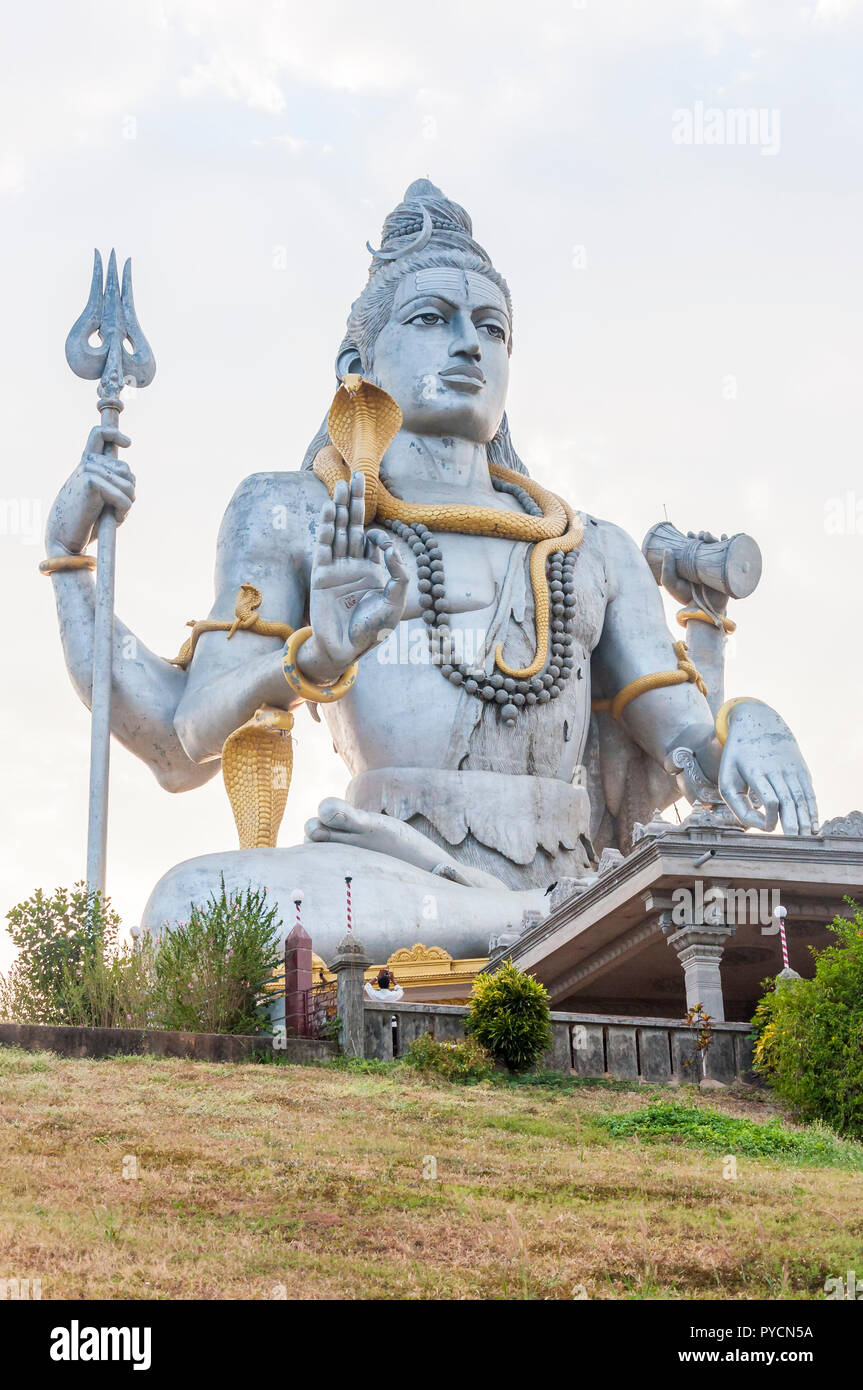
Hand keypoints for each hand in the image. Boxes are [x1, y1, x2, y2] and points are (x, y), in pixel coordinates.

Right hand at [45, 426, 134, 555]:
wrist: (65, 539)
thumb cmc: (87, 522)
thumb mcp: (104, 499)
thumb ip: (116, 483)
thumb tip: (130, 475)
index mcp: (87, 464)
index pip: (99, 435)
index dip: (115, 435)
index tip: (128, 444)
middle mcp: (87, 463)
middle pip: (127, 470)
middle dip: (129, 491)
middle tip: (117, 509)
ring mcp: (88, 470)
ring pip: (129, 484)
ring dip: (128, 503)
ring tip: (114, 514)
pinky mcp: (91, 482)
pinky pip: (124, 498)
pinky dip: (124, 512)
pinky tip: (113, 519)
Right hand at [300, 471, 408, 681]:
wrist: (347, 649)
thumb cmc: (372, 631)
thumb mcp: (395, 603)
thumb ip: (399, 576)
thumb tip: (392, 549)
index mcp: (371, 571)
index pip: (373, 541)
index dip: (379, 535)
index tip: (383, 544)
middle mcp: (352, 565)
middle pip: (353, 526)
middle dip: (356, 502)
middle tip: (358, 475)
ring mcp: (335, 569)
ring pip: (338, 531)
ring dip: (339, 508)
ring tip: (341, 483)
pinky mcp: (321, 575)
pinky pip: (323, 547)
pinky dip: (325, 528)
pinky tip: (327, 509)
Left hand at [718, 701, 817, 834]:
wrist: (758, 722)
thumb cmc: (738, 758)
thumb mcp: (727, 779)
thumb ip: (738, 807)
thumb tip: (762, 827)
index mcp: (755, 771)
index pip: (769, 798)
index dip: (770, 817)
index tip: (768, 827)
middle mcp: (776, 769)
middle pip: (788, 801)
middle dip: (792, 824)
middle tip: (794, 844)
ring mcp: (791, 768)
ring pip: (801, 798)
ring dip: (805, 820)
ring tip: (804, 839)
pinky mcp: (801, 769)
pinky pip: (809, 793)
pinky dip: (812, 810)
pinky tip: (812, 826)